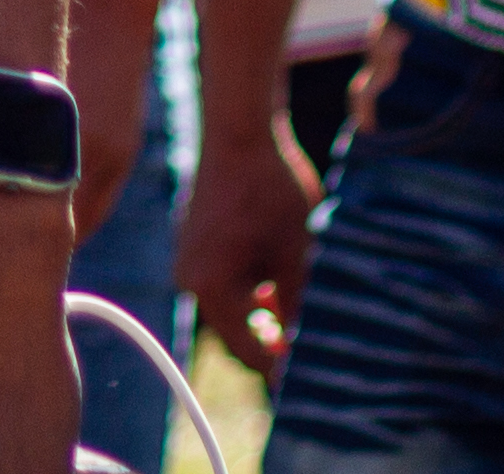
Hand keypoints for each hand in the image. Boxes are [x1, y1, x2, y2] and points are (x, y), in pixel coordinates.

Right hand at [168, 115, 319, 383]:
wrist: (241, 132)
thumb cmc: (272, 190)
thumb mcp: (298, 255)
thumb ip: (301, 307)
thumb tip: (310, 349)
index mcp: (210, 288)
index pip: (249, 351)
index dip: (284, 365)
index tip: (314, 372)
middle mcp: (190, 280)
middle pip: (238, 334)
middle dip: (274, 338)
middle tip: (312, 336)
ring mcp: (189, 263)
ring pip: (234, 309)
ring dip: (265, 312)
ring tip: (298, 300)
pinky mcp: (196, 248)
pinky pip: (225, 285)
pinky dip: (252, 289)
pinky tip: (279, 276)